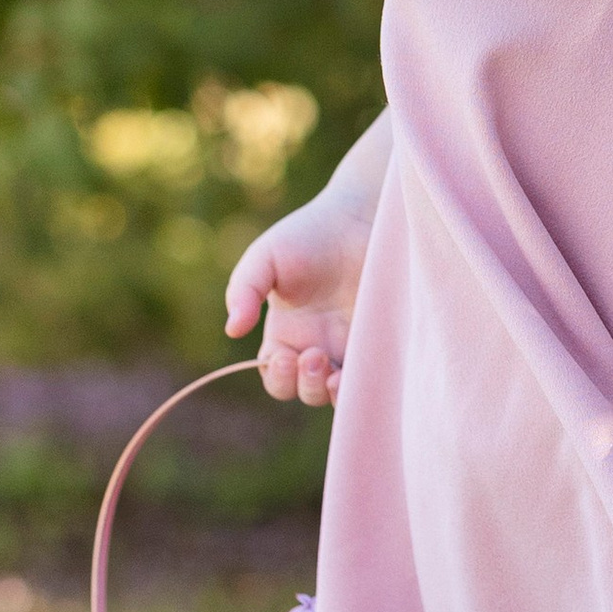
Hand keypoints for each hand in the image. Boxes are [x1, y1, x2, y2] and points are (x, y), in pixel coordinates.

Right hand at [224, 193, 371, 405]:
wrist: (362, 216)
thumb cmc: (310, 234)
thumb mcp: (265, 258)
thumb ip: (244, 291)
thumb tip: (232, 329)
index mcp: (287, 331)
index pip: (275, 375)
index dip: (276, 375)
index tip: (284, 354)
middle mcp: (317, 344)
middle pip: (303, 391)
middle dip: (304, 384)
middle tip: (313, 355)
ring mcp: (349, 345)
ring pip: (334, 394)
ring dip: (328, 391)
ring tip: (332, 371)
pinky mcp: (379, 341)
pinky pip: (368, 380)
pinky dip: (359, 388)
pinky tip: (354, 374)